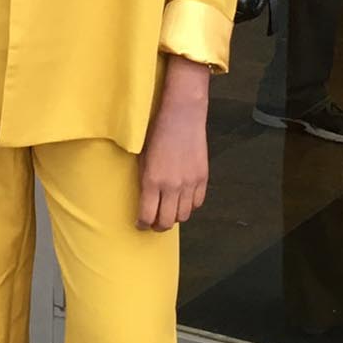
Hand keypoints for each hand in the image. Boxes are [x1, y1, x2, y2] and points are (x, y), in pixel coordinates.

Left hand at [138, 60, 210, 230]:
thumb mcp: (143, 157)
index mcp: (152, 181)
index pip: (148, 216)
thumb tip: (145, 200)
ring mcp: (189, 183)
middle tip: (154, 223)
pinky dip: (190, 205)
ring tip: (169, 212)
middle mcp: (172, 186)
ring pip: (183, 215)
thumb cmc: (157, 132)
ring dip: (175, 217)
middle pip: (166, 221)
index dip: (143, 224)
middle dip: (158, 226)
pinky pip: (197, 203)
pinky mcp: (202, 178)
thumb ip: (145, 180)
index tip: (140, 224)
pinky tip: (183, 200)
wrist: (182, 116)